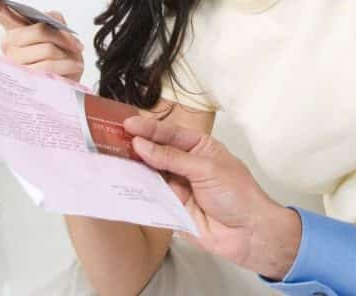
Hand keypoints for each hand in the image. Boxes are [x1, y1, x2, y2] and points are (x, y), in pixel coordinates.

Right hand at [0, 0, 84, 80]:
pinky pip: (50, 66)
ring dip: (68, 54)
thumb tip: (54, 23)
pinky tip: (73, 66)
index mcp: (16, 31)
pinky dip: (68, 64)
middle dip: (64, 37)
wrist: (66, 82)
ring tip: (72, 59)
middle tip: (75, 45)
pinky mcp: (24, 81)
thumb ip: (55, 20)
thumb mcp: (60, 33)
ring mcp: (14, 63)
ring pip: (47, 49)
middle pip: (39, 31)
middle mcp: (9, 45)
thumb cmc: (61, 56)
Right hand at [124, 116, 301, 279]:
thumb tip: (142, 145)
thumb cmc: (237, 193)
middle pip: (156, 152)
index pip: (170, 134)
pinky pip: (149, 198)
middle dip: (136, 145)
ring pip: (149, 174)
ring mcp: (177, 187)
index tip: (128, 123)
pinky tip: (118, 182)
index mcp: (199, 147)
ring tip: (108, 157)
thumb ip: (173, 159)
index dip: (149, 128)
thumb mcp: (206, 169)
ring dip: (131, 167)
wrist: (248, 232)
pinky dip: (135, 191)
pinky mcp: (170, 209)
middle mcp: (185, 165)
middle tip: (110, 137)